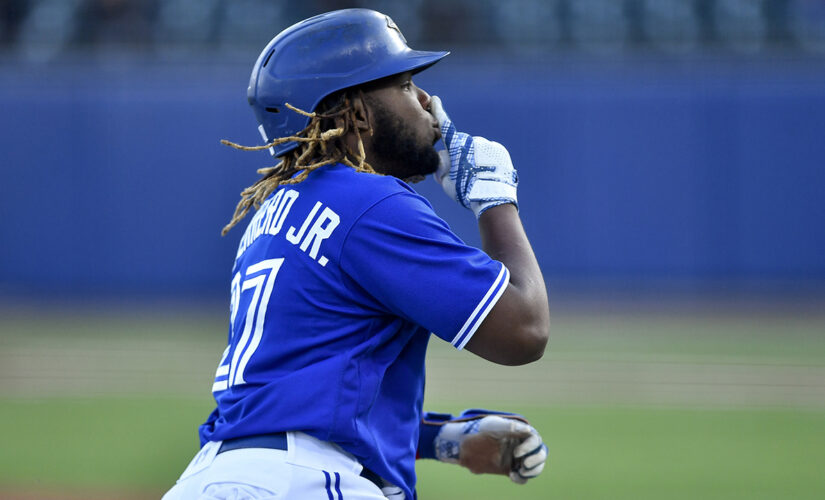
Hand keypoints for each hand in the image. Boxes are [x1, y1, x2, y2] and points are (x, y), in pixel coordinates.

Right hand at [429, 96, 518, 217]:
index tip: (435, 100)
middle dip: (461, 154)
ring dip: (476, 159)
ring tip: (478, 177)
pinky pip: (489, 153)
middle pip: (462, 144)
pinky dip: (487, 160)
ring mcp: (486, 144)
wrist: (493, 198)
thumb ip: (440, 166)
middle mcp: (471, 140)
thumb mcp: (445, 182)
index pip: (444, 125)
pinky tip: (488, 174)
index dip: (438, 112)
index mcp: (456, 146)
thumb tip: (441, 158)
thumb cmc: (465, 192)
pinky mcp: (499, 149)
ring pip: (477, 149)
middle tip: (464, 173)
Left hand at [434, 415, 547, 483]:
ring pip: (536, 467)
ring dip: (532, 471)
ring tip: (520, 472)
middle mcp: (523, 445)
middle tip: (523, 465)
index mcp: (521, 432)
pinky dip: (522, 478)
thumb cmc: (480, 431)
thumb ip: (509, 427)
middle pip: (541, 454)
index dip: (530, 448)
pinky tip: (513, 477)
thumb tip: (527, 429)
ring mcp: (518, 458)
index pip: (535, 440)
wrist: (467, 445)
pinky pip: (524, 477)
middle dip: (536, 461)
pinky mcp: (512, 468)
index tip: (516, 453)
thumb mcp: (493, 426)